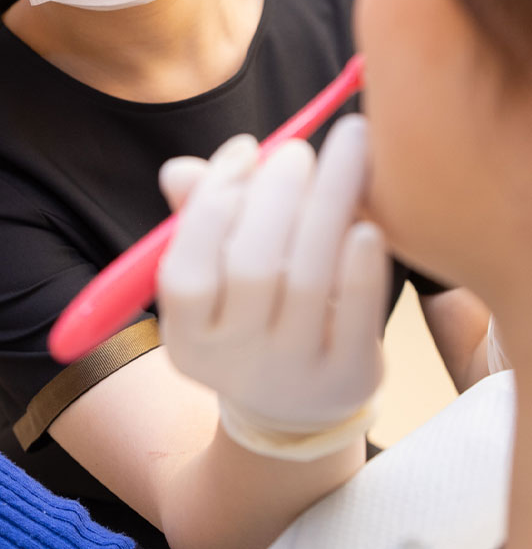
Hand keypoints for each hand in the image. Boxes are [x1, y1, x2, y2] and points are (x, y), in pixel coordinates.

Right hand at [157, 115, 388, 450]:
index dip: (212, 204)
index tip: (246, 148)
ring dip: (328, 204)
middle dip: (275, 195)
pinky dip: (361, 267)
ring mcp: (293, 373)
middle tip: (299, 149)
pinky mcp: (349, 377)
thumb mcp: (218, 274)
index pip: (186, 272)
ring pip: (306, 281)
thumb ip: (201, 217)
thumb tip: (180, 170)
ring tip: (349, 148)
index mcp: (187, 335)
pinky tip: (368, 223)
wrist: (303, 400)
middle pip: (250, 270)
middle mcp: (233, 361)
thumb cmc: (255, 308)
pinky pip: (355, 316)